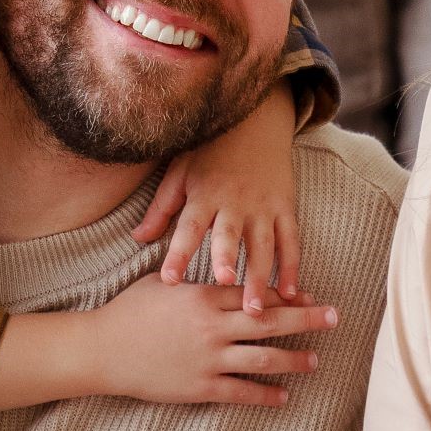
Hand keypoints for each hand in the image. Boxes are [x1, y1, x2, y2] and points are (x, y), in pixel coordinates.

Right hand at [79, 279, 337, 406]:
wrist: (102, 350)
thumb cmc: (129, 311)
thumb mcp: (163, 282)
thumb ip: (195, 278)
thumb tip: (220, 270)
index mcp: (206, 297)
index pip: (256, 293)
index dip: (287, 295)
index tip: (309, 296)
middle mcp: (214, 327)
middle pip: (272, 322)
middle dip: (308, 319)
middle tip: (335, 317)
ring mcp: (209, 359)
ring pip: (264, 359)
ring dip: (294, 360)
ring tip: (315, 360)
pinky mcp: (201, 387)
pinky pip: (242, 393)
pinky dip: (266, 395)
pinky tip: (284, 396)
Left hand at [136, 84, 306, 309]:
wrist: (255, 122)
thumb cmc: (210, 151)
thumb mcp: (180, 172)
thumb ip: (162, 208)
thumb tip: (138, 238)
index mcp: (204, 195)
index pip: (188, 228)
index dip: (178, 253)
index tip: (169, 279)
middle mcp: (235, 202)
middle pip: (230, 235)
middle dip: (227, 258)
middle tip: (224, 284)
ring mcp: (263, 206)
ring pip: (264, 245)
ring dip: (261, 277)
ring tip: (256, 309)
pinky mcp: (284, 207)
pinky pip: (291, 241)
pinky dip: (292, 267)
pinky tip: (290, 292)